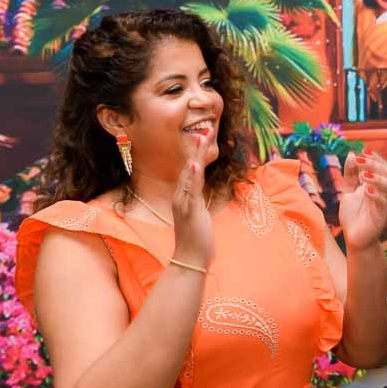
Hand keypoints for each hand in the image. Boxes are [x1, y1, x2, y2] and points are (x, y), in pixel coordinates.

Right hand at [171, 131, 214, 269]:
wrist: (190, 258)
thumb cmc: (196, 238)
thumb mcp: (198, 214)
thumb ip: (197, 200)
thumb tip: (199, 190)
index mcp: (184, 196)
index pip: (191, 169)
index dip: (197, 152)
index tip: (205, 136)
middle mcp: (181, 196)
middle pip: (190, 166)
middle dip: (198, 148)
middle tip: (206, 129)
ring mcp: (184, 202)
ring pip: (190, 174)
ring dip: (196, 155)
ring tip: (201, 137)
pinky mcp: (190, 210)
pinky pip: (191, 190)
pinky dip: (192, 176)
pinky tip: (194, 163)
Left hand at [339, 151, 386, 250]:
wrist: (354, 239)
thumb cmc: (353, 216)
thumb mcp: (348, 191)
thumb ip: (350, 174)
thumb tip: (351, 153)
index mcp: (375, 185)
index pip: (381, 167)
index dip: (375, 158)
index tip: (364, 150)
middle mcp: (381, 193)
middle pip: (386, 174)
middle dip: (374, 165)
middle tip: (361, 159)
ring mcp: (382, 204)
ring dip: (378, 178)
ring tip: (363, 175)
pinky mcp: (381, 217)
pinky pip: (383, 204)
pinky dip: (376, 195)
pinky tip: (366, 190)